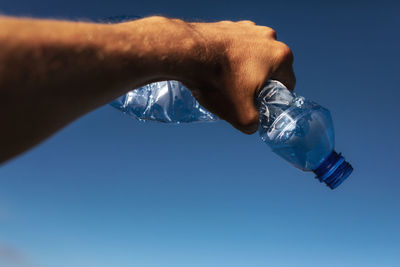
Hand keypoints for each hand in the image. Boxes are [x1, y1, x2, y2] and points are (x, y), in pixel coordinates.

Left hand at [180, 20, 295, 133]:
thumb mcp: (241, 114)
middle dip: (259, 82)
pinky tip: (217, 67)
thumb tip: (253, 126)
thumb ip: (253, 124)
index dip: (274, 97)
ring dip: (245, 68)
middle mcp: (268, 37)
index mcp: (280, 56)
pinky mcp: (231, 25)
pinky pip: (236, 46)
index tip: (260, 103)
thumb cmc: (218, 81)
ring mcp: (248, 28)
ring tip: (226, 80)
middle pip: (270, 68)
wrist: (188, 54)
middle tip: (241, 94)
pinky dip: (230, 56)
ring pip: (253, 56)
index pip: (287, 83)